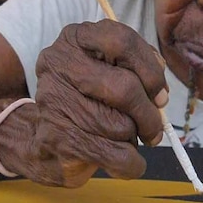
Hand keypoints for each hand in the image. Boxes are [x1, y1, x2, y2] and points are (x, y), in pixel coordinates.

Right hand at [25, 20, 168, 186]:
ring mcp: (54, 100)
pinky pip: (115, 155)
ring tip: (121, 139)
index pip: (122, 42)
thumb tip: (160, 95)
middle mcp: (60, 63)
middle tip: (154, 130)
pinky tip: (127, 162)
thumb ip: (138, 69)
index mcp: (76, 38)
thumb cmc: (86, 100)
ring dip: (133, 139)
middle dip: (148, 115)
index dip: (150, 71)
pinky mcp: (56, 137)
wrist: (42, 138)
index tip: (160, 94)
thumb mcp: (109, 71)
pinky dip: (132, 164)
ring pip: (120, 125)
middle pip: (124, 88)